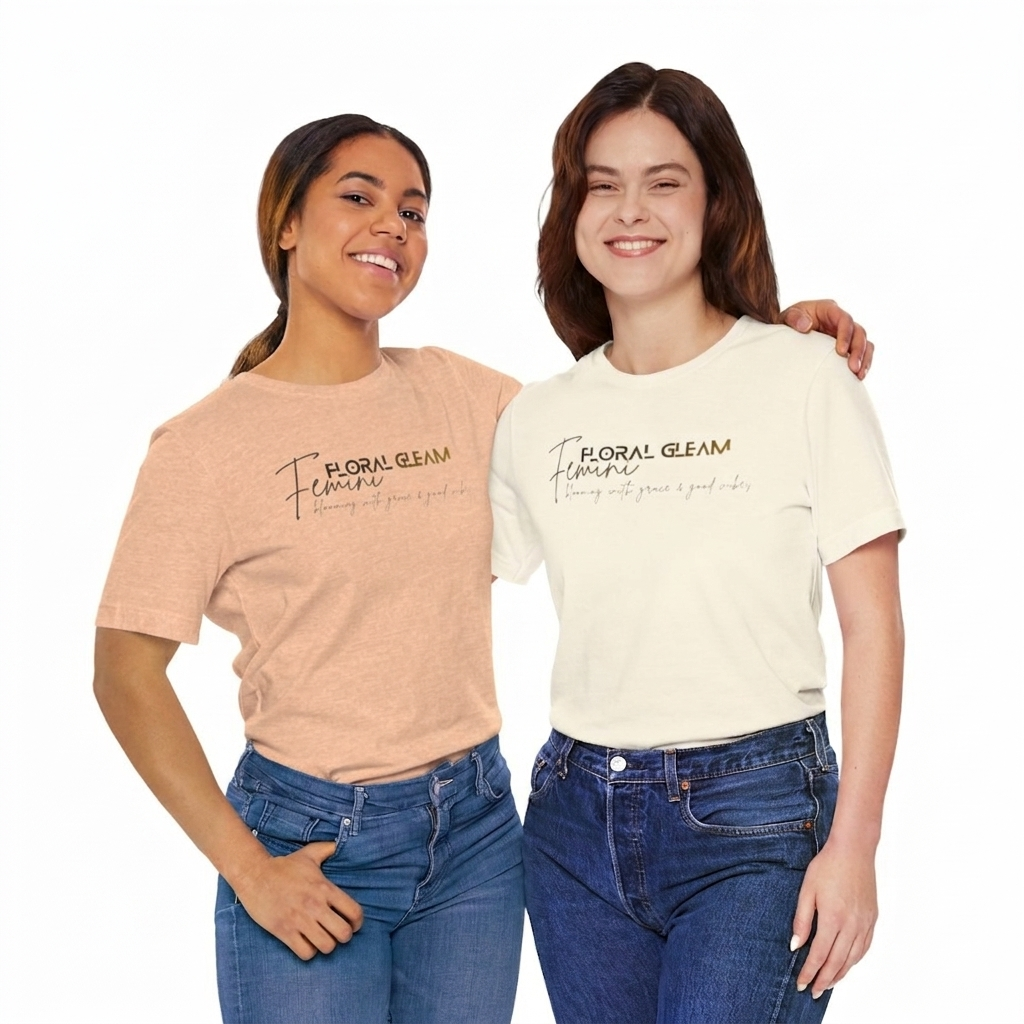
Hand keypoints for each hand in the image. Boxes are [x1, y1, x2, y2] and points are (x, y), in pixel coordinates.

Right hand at [232, 841, 363, 959]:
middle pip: (344, 934)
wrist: (254, 875)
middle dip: (344, 936)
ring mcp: (299, 920)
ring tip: (322, 938)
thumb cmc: (284, 866)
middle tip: (337, 932)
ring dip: (327, 945)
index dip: (357, 922)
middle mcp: (315, 905)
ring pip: (326, 946)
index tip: (353, 923)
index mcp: (325, 888)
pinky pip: (306, 953)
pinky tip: (306, 943)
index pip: (354, 912)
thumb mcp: (309, 854)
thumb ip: (327, 849)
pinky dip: (309, 952)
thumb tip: (339, 843)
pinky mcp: (284, 931)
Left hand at [782, 299, 873, 378]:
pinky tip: (858, 377)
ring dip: (864, 359)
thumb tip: (806, 325)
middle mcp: (841, 320)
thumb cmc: (789, 323)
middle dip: (858, 350)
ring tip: (859, 375)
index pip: (845, 319)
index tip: (841, 352)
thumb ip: (794, 318)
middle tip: (853, 368)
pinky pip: (862, 353)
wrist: (787, 334)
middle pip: (859, 332)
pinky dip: (863, 364)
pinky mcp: (848, 346)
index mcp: (829, 310)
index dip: (846, 335)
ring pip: (864, 343)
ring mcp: (846, 334)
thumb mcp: (787, 317)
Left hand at [791, 840, 877, 999]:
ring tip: (828, 983)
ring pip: (853, 958)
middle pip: (837, 962)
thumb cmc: (827, 867)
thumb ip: (802, 920)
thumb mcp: (807, 890)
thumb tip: (796, 946)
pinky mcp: (872, 919)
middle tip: (813, 991)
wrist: (853, 851)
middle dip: (824, 979)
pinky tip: (847, 964)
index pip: (820, 955)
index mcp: (833, 919)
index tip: (802, 984)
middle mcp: (851, 925)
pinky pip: (864, 947)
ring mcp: (864, 923)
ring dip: (840, 974)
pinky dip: (855, 960)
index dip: (810, 972)